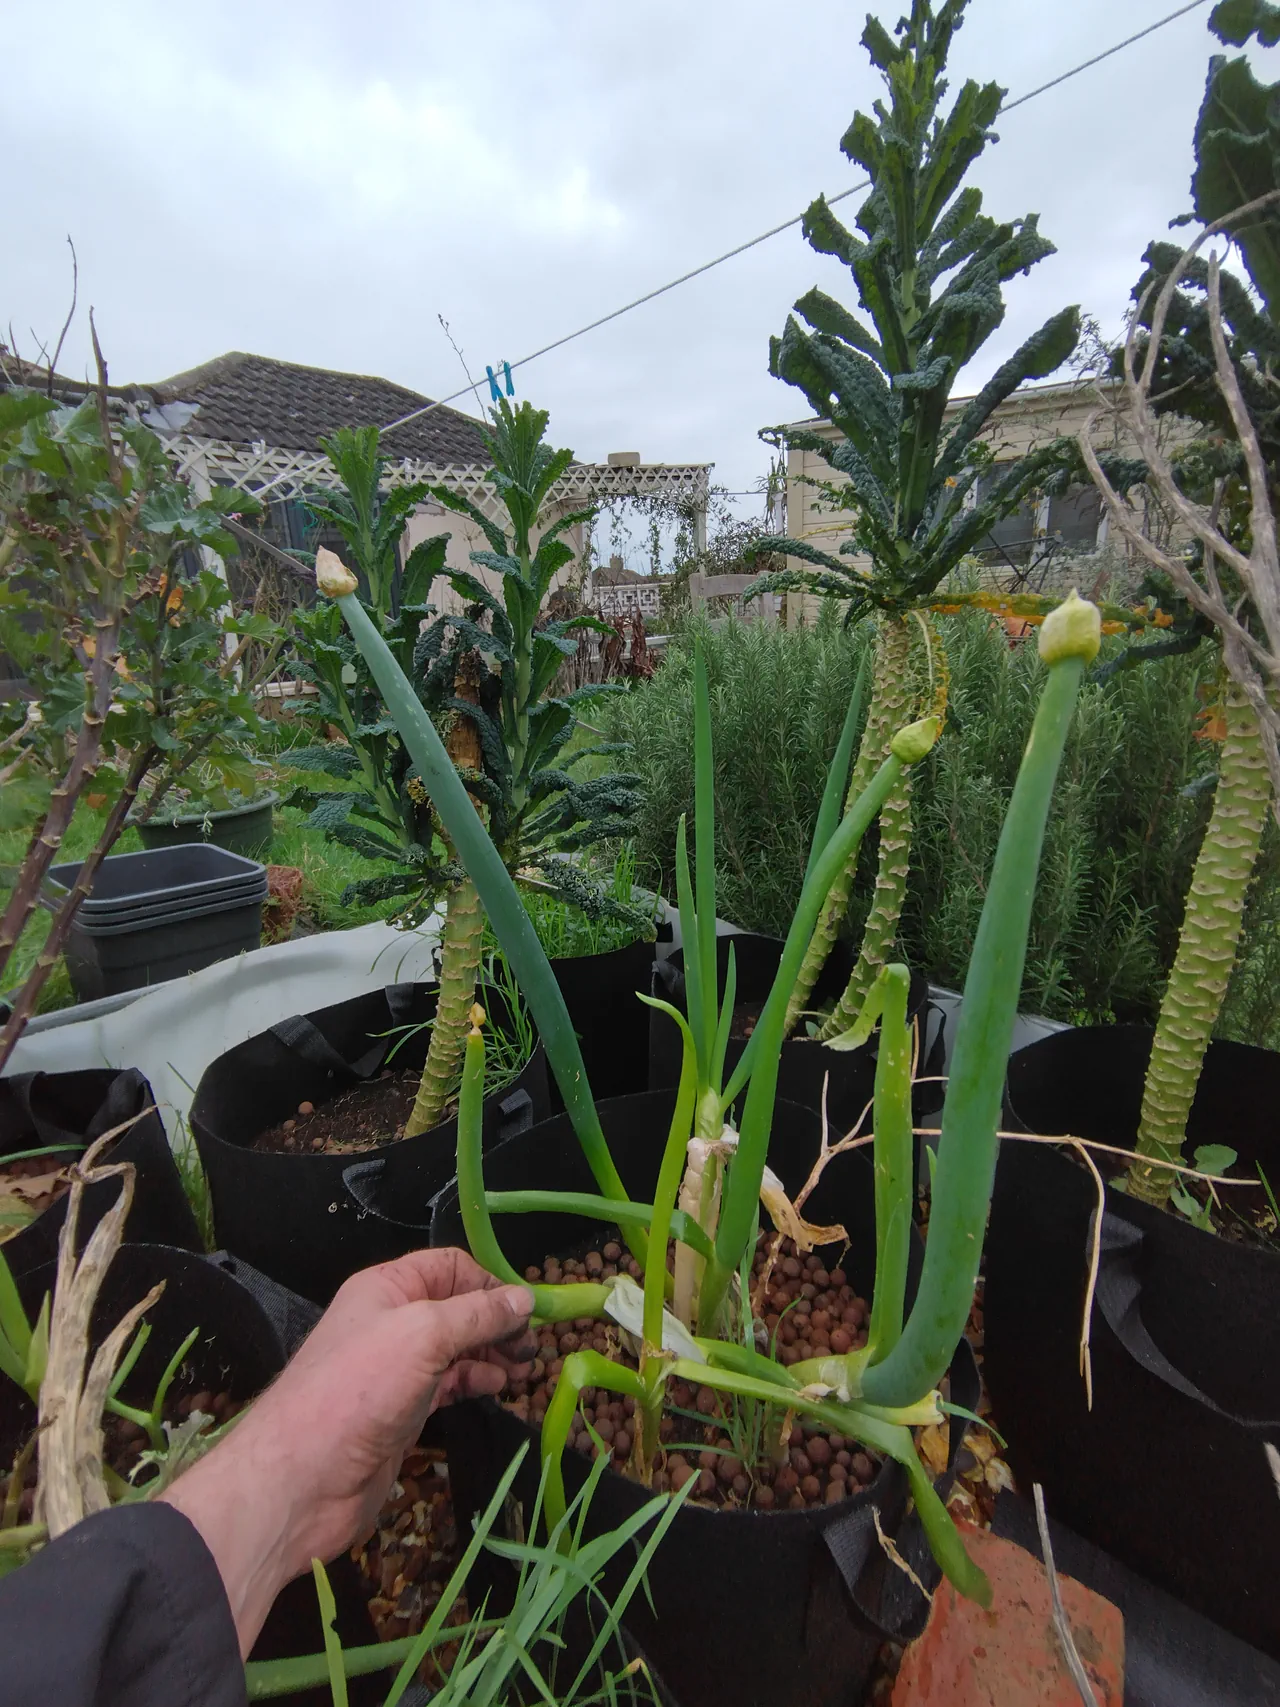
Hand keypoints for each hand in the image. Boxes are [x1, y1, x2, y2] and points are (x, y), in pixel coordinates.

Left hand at [162, 1249, 532, 1654]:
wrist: (302, 1479)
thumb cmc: (358, 1390)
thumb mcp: (423, 1335)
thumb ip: (477, 1314)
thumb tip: (524, 1299)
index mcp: (387, 1288)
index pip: (449, 1266)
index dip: (490, 1281)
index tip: (530, 1307)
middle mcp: (390, 1322)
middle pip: (456, 1307)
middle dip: (497, 1320)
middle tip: (534, 1344)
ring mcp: (395, 1370)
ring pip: (455, 1349)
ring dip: (493, 1353)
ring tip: (527, 1367)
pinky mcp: (400, 1412)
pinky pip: (447, 1385)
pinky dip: (476, 1382)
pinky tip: (499, 1386)